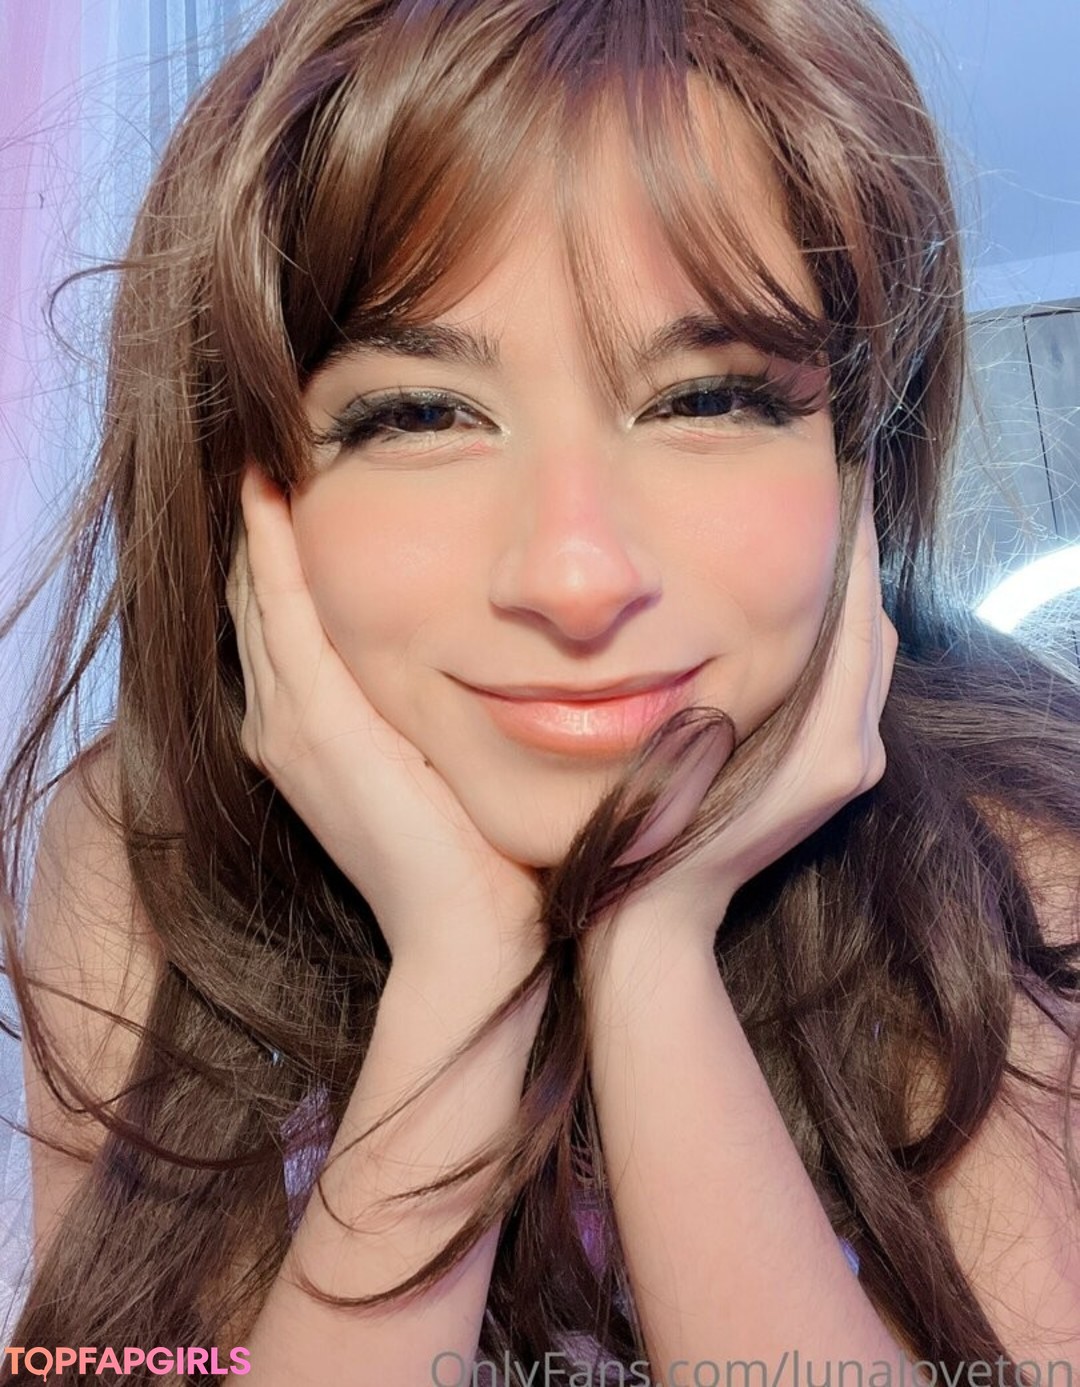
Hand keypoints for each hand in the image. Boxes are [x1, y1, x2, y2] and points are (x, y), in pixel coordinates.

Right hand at [224, 464, 542, 973]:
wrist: (466, 936)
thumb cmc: (474, 858)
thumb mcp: (440, 769)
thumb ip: (429, 715)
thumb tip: (482, 663)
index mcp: (310, 739)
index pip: (283, 626)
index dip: (282, 559)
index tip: (299, 495)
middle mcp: (283, 726)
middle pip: (257, 602)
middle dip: (264, 531)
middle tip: (275, 457)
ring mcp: (291, 723)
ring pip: (257, 596)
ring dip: (261, 526)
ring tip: (268, 456)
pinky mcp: (316, 720)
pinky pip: (280, 609)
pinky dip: (271, 548)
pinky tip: (272, 491)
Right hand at [599, 473, 897, 943]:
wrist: (658, 915)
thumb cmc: (658, 829)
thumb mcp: (692, 737)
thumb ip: (739, 668)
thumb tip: (779, 587)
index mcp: (831, 739)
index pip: (857, 613)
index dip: (848, 546)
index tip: (835, 487)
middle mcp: (857, 750)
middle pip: (871, 631)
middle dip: (848, 569)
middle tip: (812, 509)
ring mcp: (851, 767)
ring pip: (864, 658)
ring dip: (840, 606)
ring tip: (799, 552)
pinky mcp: (836, 776)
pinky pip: (850, 688)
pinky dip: (832, 645)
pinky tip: (786, 621)